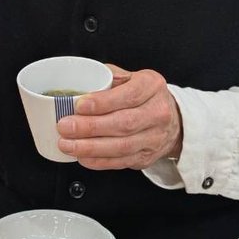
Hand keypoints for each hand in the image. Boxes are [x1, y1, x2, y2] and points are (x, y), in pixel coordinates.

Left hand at [56, 64, 182, 170]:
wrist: (173, 121)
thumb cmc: (145, 96)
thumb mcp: (133, 77)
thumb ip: (109, 76)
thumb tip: (81, 82)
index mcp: (152, 86)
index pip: (128, 95)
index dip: (103, 102)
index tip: (79, 105)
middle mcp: (157, 113)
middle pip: (123, 123)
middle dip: (90, 127)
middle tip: (65, 126)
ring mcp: (154, 138)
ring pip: (121, 146)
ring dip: (90, 147)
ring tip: (67, 144)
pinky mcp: (146, 157)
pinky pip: (121, 162)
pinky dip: (99, 161)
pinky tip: (82, 157)